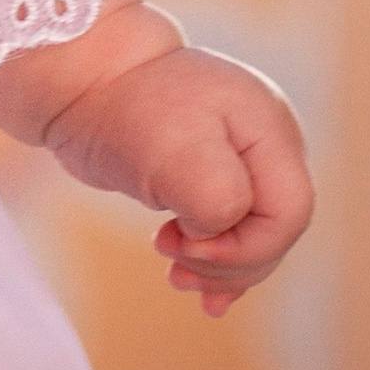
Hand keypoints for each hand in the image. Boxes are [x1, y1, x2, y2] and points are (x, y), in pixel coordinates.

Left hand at [54, 43, 311, 320]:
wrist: (80, 77)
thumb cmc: (124, 108)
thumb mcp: (173, 153)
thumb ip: (219, 201)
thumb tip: (217, 233)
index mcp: (270, 129)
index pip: (289, 213)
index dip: (247, 247)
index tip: (185, 246)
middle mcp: (267, 141)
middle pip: (275, 229)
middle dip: (229, 262)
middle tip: (174, 268)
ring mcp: (242, 155)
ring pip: (253, 232)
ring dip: (220, 267)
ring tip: (177, 279)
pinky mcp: (213, 170)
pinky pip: (230, 225)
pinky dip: (216, 258)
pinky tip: (205, 292)